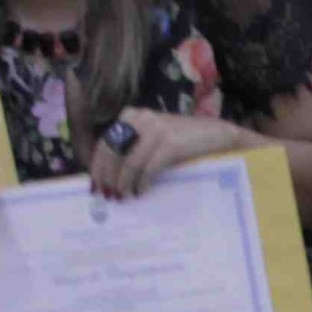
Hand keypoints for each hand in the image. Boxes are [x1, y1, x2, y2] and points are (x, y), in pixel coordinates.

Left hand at [90, 108, 242, 199]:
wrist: (216, 135)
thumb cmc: (182, 141)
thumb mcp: (153, 137)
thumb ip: (133, 147)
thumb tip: (109, 175)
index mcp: (132, 115)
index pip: (105, 142)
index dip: (97, 166)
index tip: (94, 186)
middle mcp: (141, 118)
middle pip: (112, 152)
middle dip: (107, 177)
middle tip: (107, 195)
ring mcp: (156, 129)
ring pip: (127, 161)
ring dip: (123, 182)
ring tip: (123, 196)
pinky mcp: (170, 143)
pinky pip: (147, 167)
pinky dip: (141, 182)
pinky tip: (140, 191)